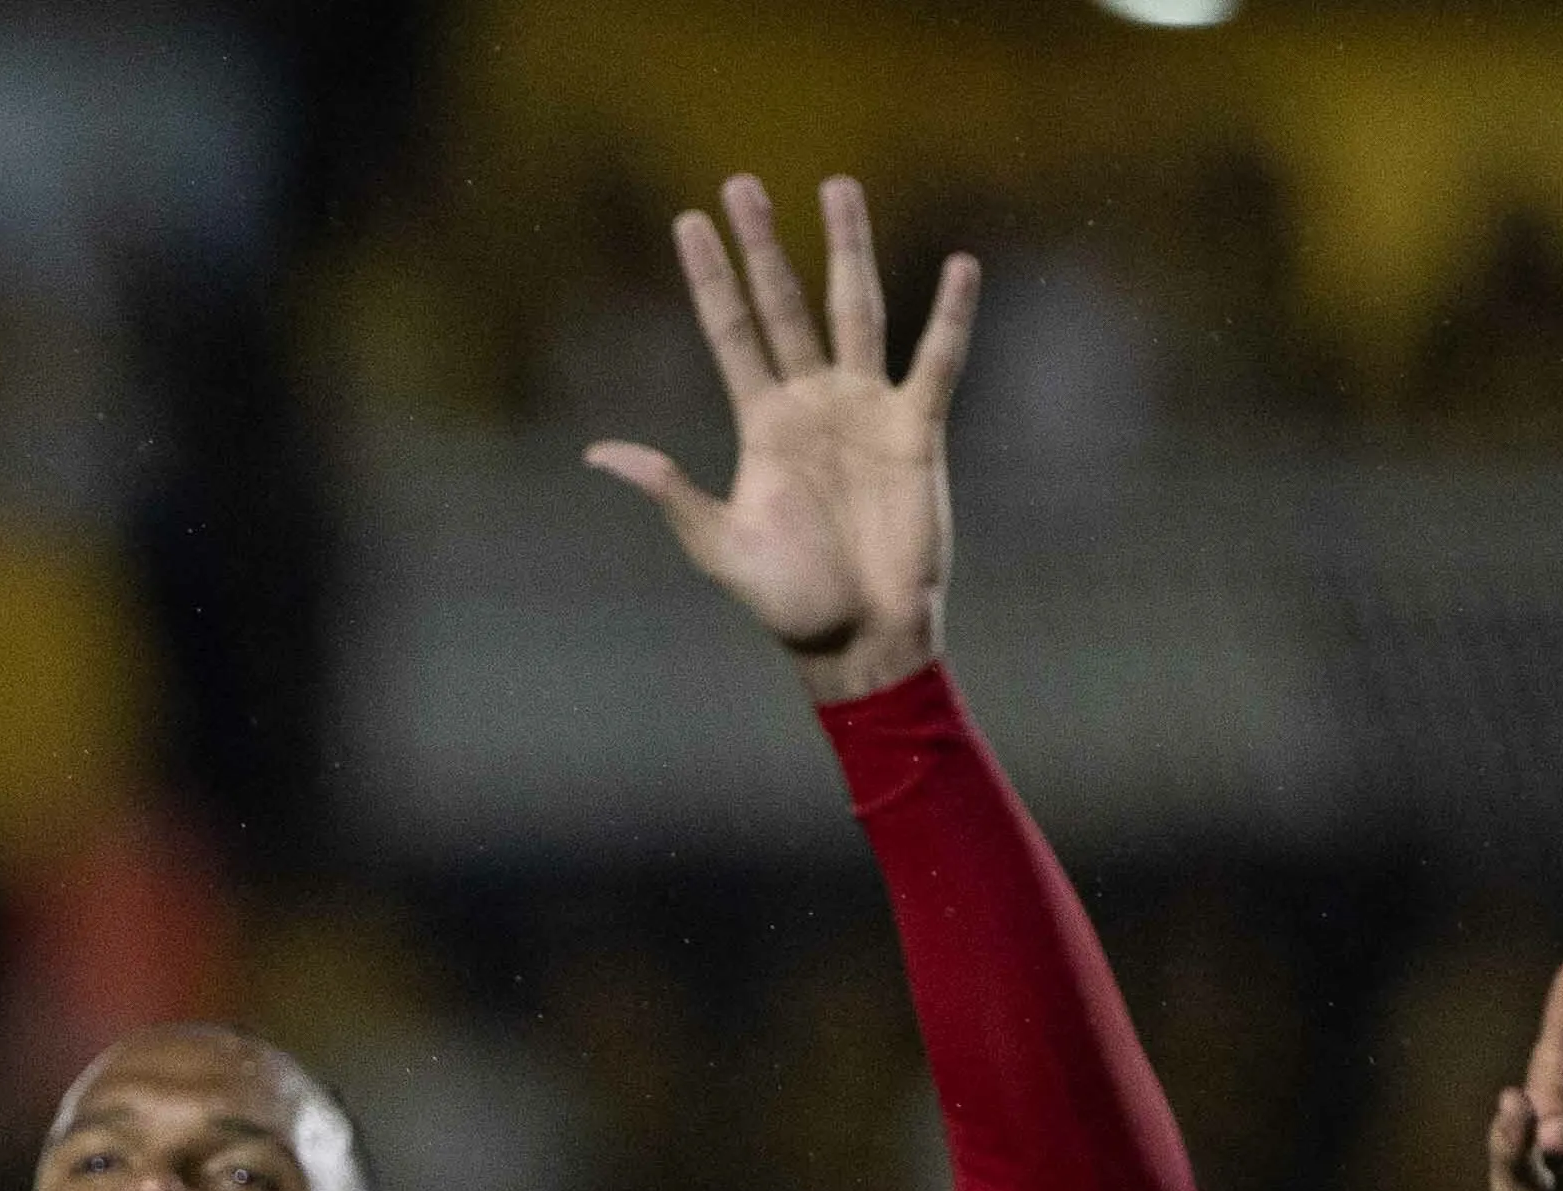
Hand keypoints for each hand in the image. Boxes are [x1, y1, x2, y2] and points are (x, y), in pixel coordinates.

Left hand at [588, 176, 975, 703]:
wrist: (859, 637)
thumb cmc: (787, 601)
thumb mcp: (718, 545)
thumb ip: (671, 492)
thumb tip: (602, 454)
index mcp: (760, 423)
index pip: (729, 331)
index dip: (710, 278)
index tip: (689, 221)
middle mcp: (810, 402)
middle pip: (785, 303)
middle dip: (764, 245)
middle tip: (742, 182)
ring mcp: (865, 408)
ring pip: (856, 309)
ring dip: (847, 249)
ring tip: (837, 186)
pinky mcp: (917, 429)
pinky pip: (937, 360)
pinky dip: (951, 316)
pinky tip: (960, 266)